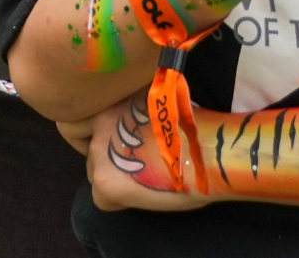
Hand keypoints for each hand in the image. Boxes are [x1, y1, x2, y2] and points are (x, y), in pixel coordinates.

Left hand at [87, 100, 208, 212]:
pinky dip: (118, 201)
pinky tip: (140, 196)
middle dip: (108, 159)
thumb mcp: (158, 109)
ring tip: (141, 181)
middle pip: (91, 149)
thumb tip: (133, 132)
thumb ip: (136, 117)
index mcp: (115, 98)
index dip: (105, 136)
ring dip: (113, 178)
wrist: (207, 151)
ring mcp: (100, 150)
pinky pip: (101, 199)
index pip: (91, 120)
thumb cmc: (194, 130)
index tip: (125, 145)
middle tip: (135, 167)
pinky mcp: (105, 180)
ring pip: (95, 173)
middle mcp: (101, 120)